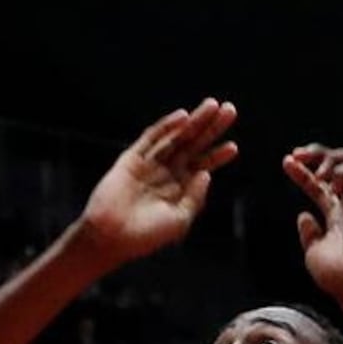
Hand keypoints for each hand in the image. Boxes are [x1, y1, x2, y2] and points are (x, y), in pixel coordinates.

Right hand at [78, 103, 238, 266]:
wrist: (110, 238)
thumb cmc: (146, 236)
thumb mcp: (179, 219)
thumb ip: (195, 197)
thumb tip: (206, 173)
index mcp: (179, 188)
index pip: (203, 166)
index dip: (217, 155)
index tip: (232, 146)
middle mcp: (166, 173)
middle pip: (193, 145)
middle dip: (211, 128)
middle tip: (230, 109)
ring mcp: (149, 164)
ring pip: (176, 137)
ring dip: (194, 122)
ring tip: (212, 105)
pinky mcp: (131, 159)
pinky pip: (151, 139)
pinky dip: (166, 127)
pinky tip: (183, 117)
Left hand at [286, 144, 342, 307]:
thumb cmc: (337, 276)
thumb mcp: (313, 253)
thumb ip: (308, 234)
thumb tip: (303, 216)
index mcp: (333, 216)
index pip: (316, 186)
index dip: (301, 172)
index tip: (286, 162)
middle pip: (333, 166)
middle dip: (315, 154)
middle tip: (297, 155)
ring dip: (330, 158)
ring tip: (319, 174)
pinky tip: (333, 183)